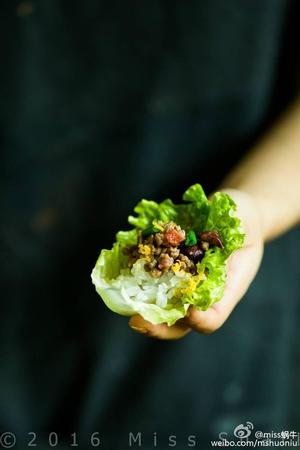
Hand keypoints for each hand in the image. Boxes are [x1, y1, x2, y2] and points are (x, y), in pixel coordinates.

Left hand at [128, 189, 263, 338]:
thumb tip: (207, 247)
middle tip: (138, 323)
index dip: (200, 320)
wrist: (230, 211)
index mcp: (224, 289)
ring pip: (161, 306)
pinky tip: (120, 273)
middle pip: (180, 322)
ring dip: (142, 308)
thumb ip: (229, 239)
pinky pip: (150, 278)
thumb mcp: (244, 225)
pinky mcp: (167, 265)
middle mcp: (201, 291)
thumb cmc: (242, 220)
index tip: (191, 312)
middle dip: (158, 326)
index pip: (213, 318)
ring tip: (125, 304)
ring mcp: (182, 281)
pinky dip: (134, 278)